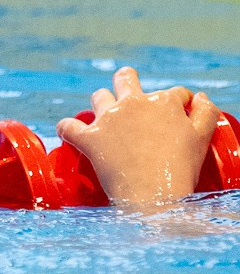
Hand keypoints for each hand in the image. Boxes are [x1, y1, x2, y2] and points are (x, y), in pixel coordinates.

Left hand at [57, 66, 217, 208]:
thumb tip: (199, 97)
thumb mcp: (203, 138)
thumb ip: (205, 113)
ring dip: (102, 103)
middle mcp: (132, 103)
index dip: (180, 102)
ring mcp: (108, 119)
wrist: (154, 195)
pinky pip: (68, 127)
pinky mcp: (89, 138)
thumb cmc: (181, 168)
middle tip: (127, 82)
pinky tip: (70, 132)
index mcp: (162, 101)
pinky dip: (68, 129)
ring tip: (106, 116)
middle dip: (127, 78)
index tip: (180, 112)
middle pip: (125, 78)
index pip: (175, 93)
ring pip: (98, 96)